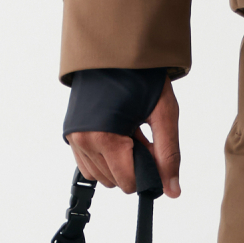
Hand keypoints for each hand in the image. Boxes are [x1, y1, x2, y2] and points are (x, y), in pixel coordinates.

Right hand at [68, 78, 180, 196]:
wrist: (115, 51)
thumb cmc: (141, 77)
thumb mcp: (164, 113)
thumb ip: (168, 154)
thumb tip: (172, 191)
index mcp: (104, 137)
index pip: (127, 182)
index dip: (148, 175)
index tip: (156, 154)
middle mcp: (83, 140)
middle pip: (114, 181)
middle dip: (134, 166)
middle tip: (144, 138)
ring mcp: (74, 138)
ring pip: (100, 176)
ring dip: (119, 164)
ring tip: (131, 134)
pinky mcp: (71, 134)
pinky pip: (87, 165)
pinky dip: (105, 160)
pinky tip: (118, 138)